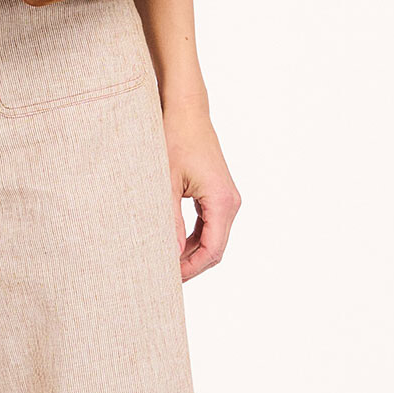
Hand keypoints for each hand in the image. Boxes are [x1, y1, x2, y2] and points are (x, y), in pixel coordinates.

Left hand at [163, 100, 240, 279]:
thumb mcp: (165, 184)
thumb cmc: (174, 140)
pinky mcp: (217, 194)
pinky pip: (208, 225)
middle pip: (214, 249)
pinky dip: (192, 238)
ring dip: (190, 253)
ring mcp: (226, 198)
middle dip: (190, 265)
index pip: (212, 251)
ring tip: (163, 264)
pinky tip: (171, 244)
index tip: (169, 280)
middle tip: (163, 277)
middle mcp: (230, 202)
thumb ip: (168, 221)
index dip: (191, 269)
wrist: (186, 112)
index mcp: (222, 201)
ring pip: (211, 239)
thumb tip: (168, 255)